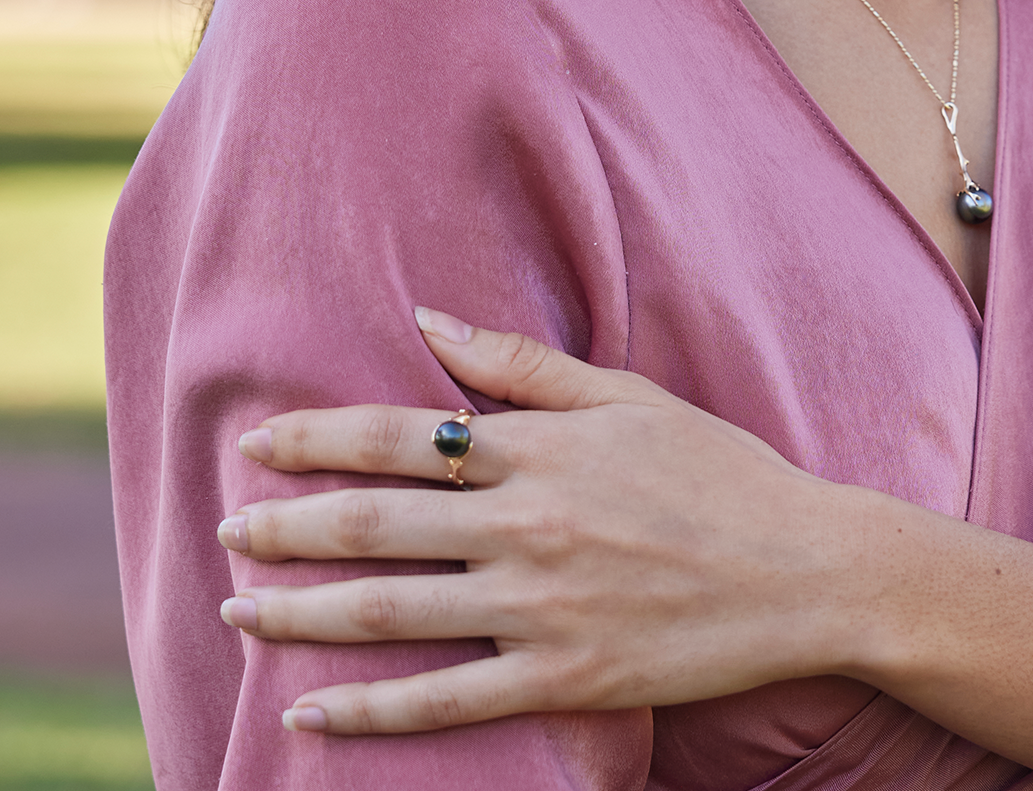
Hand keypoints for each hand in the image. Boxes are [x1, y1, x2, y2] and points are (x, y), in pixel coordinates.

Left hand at [217, 309, 866, 735]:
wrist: (807, 570)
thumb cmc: (721, 472)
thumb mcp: (629, 396)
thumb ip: (524, 365)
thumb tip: (431, 318)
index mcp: (541, 449)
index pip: (400, 434)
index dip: (318, 437)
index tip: (258, 440)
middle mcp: (528, 524)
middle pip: (376, 525)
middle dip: (286, 526)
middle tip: (224, 530)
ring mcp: (542, 608)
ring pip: (391, 613)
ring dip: (300, 614)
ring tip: (237, 610)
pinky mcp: (563, 679)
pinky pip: (443, 702)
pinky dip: (367, 711)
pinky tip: (309, 715)